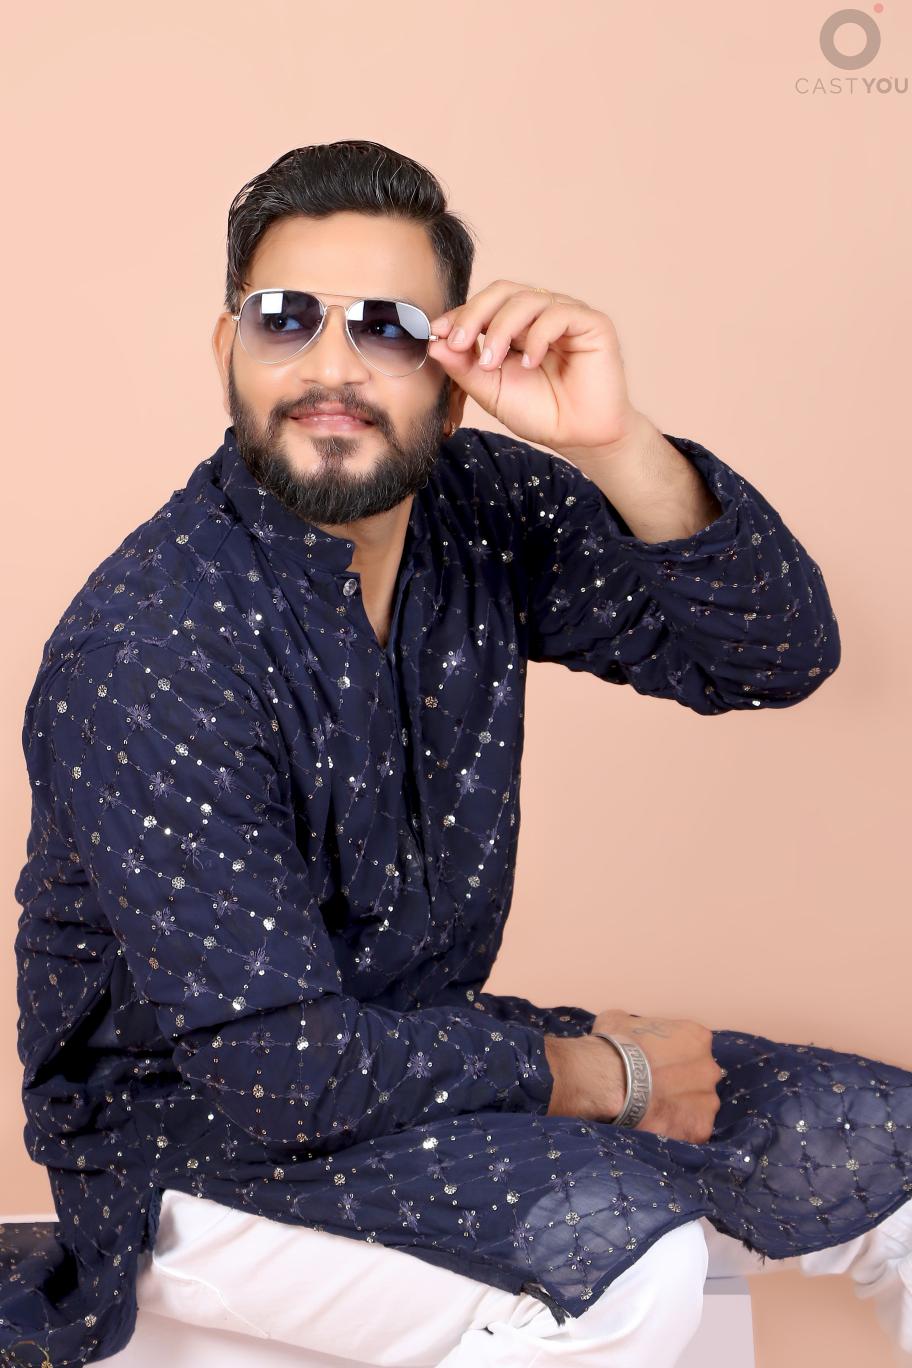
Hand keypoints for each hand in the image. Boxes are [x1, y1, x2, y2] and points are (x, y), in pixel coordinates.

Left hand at [428, 279, 639, 454]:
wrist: (579, 437)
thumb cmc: (540, 413)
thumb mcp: (490, 390)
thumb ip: (464, 367)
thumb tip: (434, 344)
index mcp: (517, 326)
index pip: (485, 305)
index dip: (460, 315)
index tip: (436, 333)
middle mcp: (541, 314)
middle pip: (503, 291)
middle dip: (475, 315)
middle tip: (458, 342)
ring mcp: (567, 315)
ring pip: (526, 299)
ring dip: (502, 328)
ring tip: (492, 363)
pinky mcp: (592, 323)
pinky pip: (558, 314)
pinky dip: (537, 336)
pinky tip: (529, 363)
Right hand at [593, 1009, 725, 1143]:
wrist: (610, 1080)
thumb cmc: (616, 1046)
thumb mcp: (620, 1019)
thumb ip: (636, 1024)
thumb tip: (630, 1029)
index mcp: (697, 1038)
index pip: (692, 1049)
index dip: (674, 1058)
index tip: (657, 1065)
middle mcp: (710, 1068)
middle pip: (700, 1078)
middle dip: (682, 1084)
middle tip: (656, 1089)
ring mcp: (708, 1101)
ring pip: (698, 1106)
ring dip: (681, 1109)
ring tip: (654, 1112)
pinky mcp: (699, 1128)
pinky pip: (691, 1130)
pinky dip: (676, 1130)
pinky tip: (656, 1127)